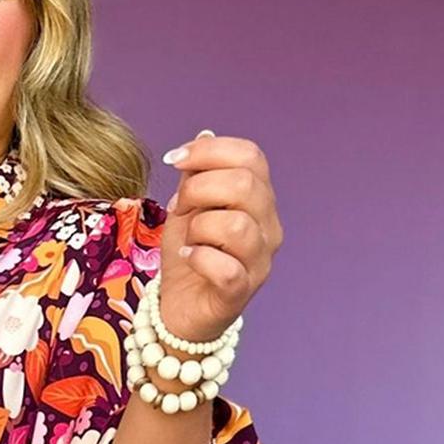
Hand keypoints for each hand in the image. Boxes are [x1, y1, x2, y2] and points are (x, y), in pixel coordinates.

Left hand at [156, 129, 283, 343]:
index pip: (251, 156)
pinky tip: (187, 258)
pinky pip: (227, 268)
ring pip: (237, 226)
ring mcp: (260, 261)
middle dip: (200, 188)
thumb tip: (206, 134)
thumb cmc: (188, 257)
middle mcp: (268, 228)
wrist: (179, 310)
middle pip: (245, 185)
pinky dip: (199, 259)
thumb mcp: (187, 208)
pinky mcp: (242, 292)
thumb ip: (197, 174)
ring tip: (188, 239)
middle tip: (180, 207)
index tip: (174, 160)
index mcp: (259, 200)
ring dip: (200, 227)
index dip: (209, 151)